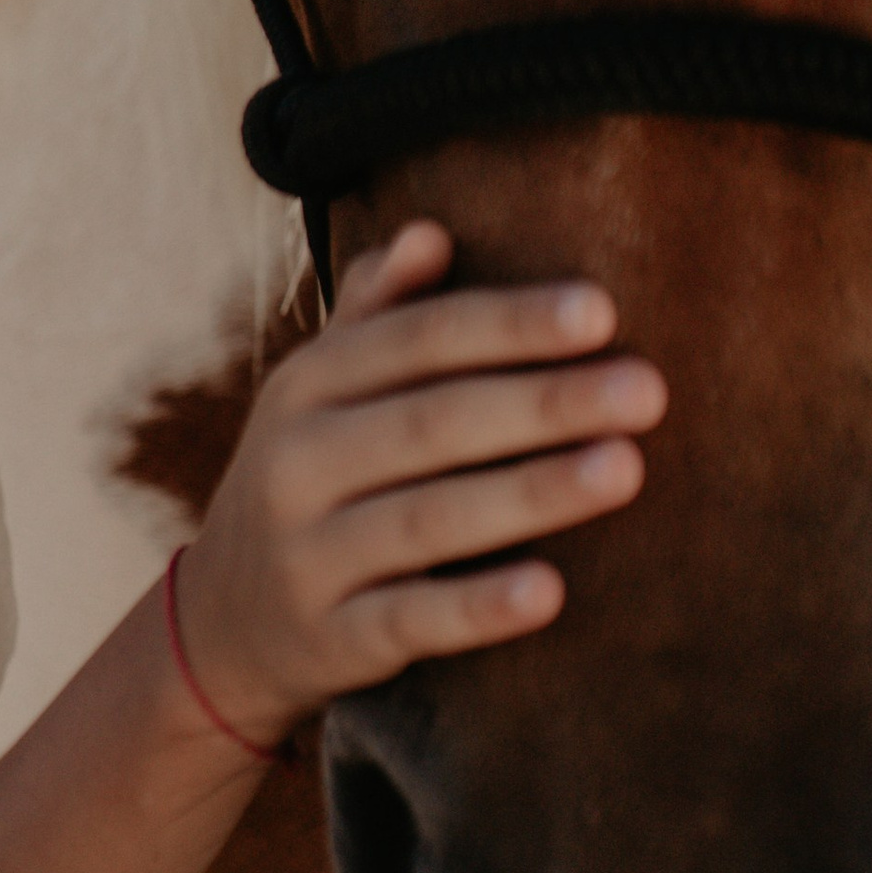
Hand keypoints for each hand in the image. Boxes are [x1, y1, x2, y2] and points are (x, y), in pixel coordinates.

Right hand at [175, 221, 663, 748]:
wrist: (224, 625)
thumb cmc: (312, 480)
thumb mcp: (320, 393)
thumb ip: (375, 315)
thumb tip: (430, 232)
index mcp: (306, 386)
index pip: (416, 340)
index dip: (508, 323)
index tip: (602, 311)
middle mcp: (296, 462)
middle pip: (430, 422)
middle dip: (542, 402)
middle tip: (647, 389)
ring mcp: (308, 555)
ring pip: (427, 520)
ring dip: (529, 493)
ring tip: (624, 469)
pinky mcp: (329, 640)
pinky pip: (408, 621)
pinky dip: (476, 608)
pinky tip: (550, 591)